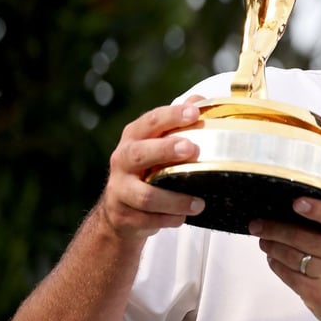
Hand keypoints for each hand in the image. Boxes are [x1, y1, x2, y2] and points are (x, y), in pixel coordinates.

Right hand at [96, 95, 205, 244]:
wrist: (119, 213)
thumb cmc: (148, 171)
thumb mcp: (158, 144)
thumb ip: (177, 125)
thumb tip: (200, 100)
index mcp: (133, 138)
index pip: (150, 121)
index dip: (171, 115)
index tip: (195, 113)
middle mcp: (122, 160)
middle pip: (139, 153)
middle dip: (165, 150)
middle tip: (192, 149)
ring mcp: (120, 190)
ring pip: (146, 195)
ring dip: (176, 200)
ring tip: (199, 203)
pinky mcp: (124, 216)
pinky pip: (148, 220)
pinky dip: (169, 219)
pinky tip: (183, 218)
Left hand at [252, 165, 320, 320]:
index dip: (318, 210)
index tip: (297, 202)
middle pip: (304, 238)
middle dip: (275, 228)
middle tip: (257, 221)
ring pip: (291, 256)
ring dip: (271, 245)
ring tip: (263, 237)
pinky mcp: (318, 296)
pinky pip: (288, 275)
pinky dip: (276, 264)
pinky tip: (272, 256)